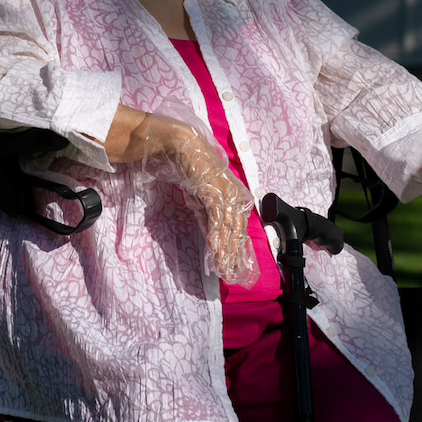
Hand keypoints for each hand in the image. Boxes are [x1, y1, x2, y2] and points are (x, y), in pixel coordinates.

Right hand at [167, 127, 258, 287]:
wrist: (183, 147)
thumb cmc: (193, 171)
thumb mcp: (201, 201)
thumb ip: (208, 219)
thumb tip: (213, 241)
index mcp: (235, 198)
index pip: (238, 229)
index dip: (236, 249)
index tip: (233, 267)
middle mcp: (236, 196)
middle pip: (237, 231)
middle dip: (233, 255)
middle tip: (230, 274)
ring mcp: (227, 194)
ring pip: (229, 228)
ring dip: (225, 250)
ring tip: (222, 267)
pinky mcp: (216, 192)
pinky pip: (217, 219)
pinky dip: (216, 235)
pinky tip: (215, 250)